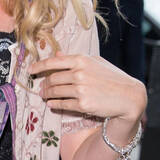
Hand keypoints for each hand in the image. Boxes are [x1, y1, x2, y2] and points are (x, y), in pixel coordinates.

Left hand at [28, 53, 146, 124]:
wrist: (128, 96)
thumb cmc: (112, 78)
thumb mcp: (96, 63)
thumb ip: (75, 59)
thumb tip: (56, 54)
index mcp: (82, 60)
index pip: (54, 62)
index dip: (39, 66)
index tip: (31, 70)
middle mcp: (79, 73)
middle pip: (52, 79)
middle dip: (44, 84)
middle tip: (41, 88)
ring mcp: (80, 89)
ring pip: (55, 92)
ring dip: (47, 94)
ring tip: (44, 96)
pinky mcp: (83, 104)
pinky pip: (62, 104)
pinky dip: (54, 104)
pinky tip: (51, 104)